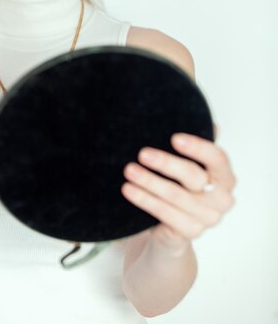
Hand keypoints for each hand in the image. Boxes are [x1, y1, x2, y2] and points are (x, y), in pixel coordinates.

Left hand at [121, 132, 236, 251]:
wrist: (171, 228)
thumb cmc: (181, 188)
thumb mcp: (187, 166)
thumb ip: (194, 146)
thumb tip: (207, 122)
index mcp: (225, 177)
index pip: (217, 158)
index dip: (197, 147)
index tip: (174, 138)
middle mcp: (223, 198)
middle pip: (193, 176)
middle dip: (165, 163)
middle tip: (142, 153)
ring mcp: (209, 218)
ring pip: (175, 195)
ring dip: (149, 181)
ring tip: (129, 170)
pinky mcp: (192, 232)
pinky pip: (165, 214)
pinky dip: (144, 200)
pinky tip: (129, 190)